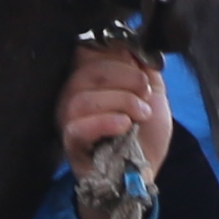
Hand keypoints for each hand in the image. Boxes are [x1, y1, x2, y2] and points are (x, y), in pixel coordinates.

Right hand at [57, 41, 170, 218]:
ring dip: (120, 102)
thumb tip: (132, 46)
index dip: (116, 54)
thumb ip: (143, 67)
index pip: (86, 49)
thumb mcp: (152, 93)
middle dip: (125, 78)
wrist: (143, 172)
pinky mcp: (70, 144)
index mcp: (89, 79)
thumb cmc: (144, 135)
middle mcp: (71, 95)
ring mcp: (67, 120)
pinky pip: (77, 127)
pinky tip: (124, 126)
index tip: (142, 71)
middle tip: (145, 95)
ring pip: (81, 98)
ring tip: (140, 115)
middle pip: (86, 70)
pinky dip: (105, 122)